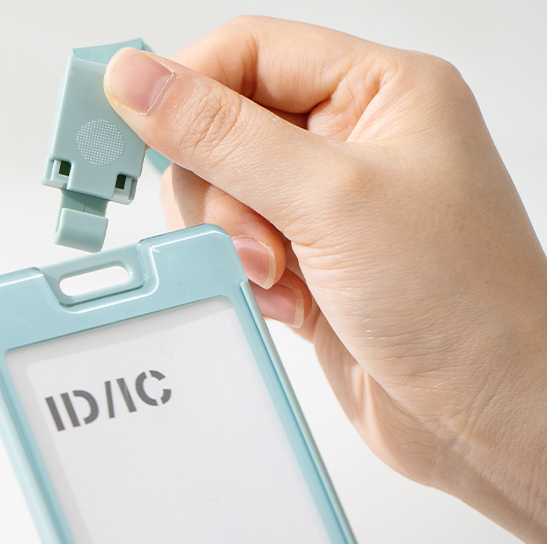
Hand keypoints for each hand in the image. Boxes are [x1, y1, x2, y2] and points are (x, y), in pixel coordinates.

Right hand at [103, 18, 546, 543]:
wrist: (485, 413)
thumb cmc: (459, 303)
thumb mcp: (329, 198)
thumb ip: (222, 136)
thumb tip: (138, 81)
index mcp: (379, 94)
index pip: (250, 53)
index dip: (185, 85)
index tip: (134, 124)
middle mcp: (353, 146)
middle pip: (226, 132)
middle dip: (220, 191)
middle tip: (256, 237)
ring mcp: (329, 212)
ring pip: (225, 199)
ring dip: (234, 243)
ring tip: (280, 277)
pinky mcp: (311, 268)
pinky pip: (240, 253)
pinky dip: (246, 279)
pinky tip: (287, 303)